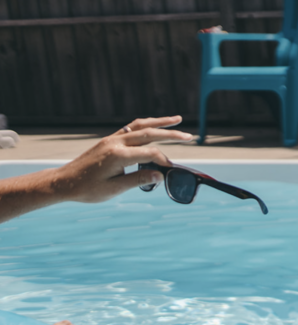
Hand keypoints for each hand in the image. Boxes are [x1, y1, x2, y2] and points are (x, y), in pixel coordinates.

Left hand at [52, 116, 191, 203]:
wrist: (64, 182)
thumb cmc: (88, 189)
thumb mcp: (114, 189)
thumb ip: (138, 180)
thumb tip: (159, 175)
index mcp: (118, 155)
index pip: (150, 153)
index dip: (164, 161)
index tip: (171, 171)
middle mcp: (116, 143)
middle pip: (149, 133)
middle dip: (171, 134)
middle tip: (189, 136)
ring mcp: (112, 139)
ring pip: (140, 126)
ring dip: (159, 122)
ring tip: (177, 119)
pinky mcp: (109, 141)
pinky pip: (130, 128)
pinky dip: (145, 125)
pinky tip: (154, 126)